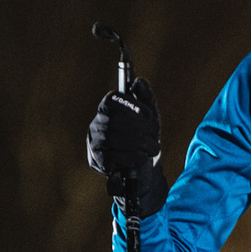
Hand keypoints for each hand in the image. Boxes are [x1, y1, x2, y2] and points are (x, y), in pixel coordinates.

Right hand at [86, 80, 166, 216]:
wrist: (140, 169)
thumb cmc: (143, 138)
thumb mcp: (149, 118)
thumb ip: (145, 98)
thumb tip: (139, 82)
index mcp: (107, 109)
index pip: (111, 100)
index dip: (128, 105)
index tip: (145, 114)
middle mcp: (97, 124)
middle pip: (116, 121)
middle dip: (140, 130)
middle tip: (155, 137)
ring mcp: (95, 143)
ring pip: (116, 139)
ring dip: (140, 145)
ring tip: (153, 148)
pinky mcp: (99, 162)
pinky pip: (115, 157)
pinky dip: (133, 158)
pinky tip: (142, 158)